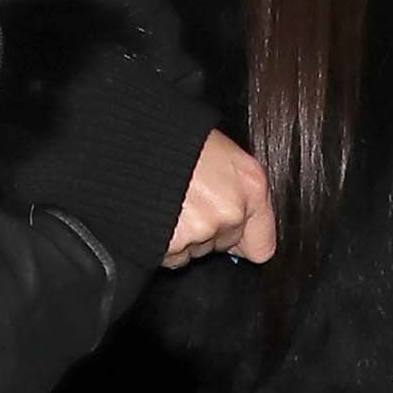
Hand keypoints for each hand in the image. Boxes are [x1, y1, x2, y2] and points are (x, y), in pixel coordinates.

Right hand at [167, 129, 276, 266]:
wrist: (130, 139)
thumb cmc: (172, 136)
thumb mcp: (218, 149)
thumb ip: (234, 185)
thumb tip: (239, 210)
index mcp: (250, 183)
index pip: (262, 244)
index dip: (243, 241)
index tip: (233, 236)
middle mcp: (232, 210)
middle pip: (223, 243)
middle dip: (207, 231)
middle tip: (186, 202)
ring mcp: (202, 229)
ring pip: (195, 250)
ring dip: (183, 234)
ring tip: (167, 203)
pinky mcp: (172, 244)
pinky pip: (170, 256)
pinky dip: (161, 242)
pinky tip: (154, 214)